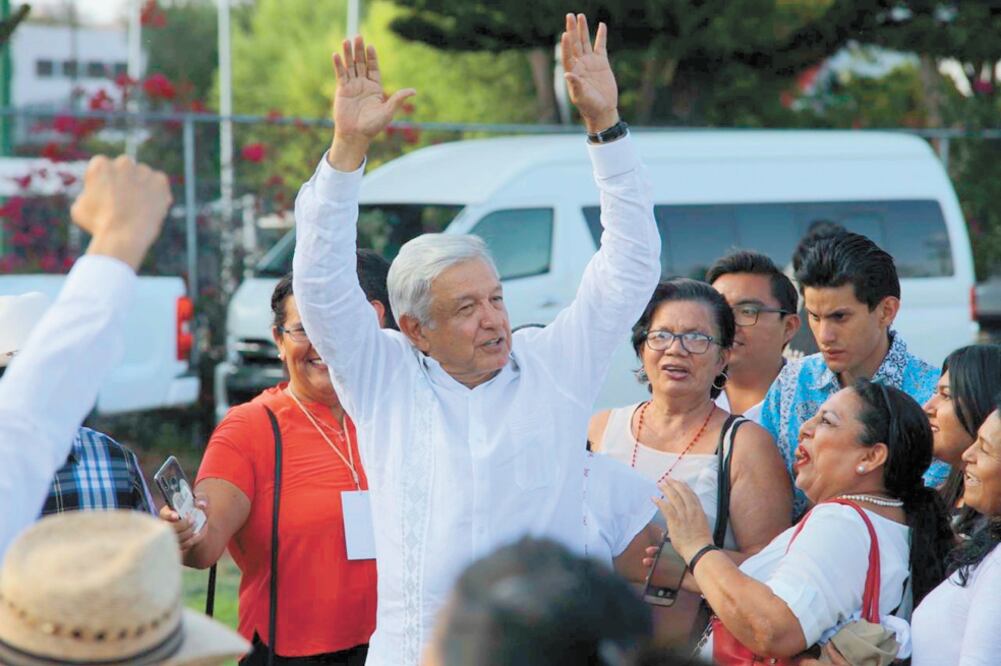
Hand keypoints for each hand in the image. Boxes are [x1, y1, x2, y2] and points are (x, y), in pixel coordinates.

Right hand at [71, 155, 170, 270]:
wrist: (124, 236)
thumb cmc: (98, 225)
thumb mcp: (79, 208)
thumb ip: (87, 194)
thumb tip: (92, 193)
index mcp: (100, 165)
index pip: (103, 167)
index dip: (104, 182)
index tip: (106, 196)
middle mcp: (123, 163)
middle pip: (125, 168)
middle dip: (125, 181)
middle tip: (125, 201)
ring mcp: (144, 170)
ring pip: (143, 176)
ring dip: (141, 187)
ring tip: (138, 209)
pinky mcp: (160, 181)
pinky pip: (159, 184)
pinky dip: (157, 193)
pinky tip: (150, 207)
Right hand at [159, 493, 208, 553]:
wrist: (201, 518)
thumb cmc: (197, 504)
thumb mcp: (200, 497)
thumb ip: (201, 497)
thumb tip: (201, 504)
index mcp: (168, 511)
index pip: (164, 514)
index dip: (169, 515)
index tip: (177, 516)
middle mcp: (165, 525)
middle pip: (168, 528)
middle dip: (181, 525)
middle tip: (192, 520)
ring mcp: (169, 536)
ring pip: (174, 539)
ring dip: (187, 533)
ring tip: (195, 527)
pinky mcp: (176, 545)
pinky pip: (180, 547)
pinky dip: (190, 542)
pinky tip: (196, 534)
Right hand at [328, 36, 415, 170]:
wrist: (356, 135)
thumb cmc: (373, 126)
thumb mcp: (388, 111)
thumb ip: (398, 99)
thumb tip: (414, 91)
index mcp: (375, 88)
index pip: (373, 68)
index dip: (372, 57)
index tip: (371, 46)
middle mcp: (363, 85)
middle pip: (361, 63)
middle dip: (359, 50)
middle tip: (358, 36)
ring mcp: (352, 86)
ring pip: (350, 66)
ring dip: (348, 54)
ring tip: (346, 40)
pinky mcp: (341, 90)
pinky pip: (340, 75)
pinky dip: (338, 65)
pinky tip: (336, 55)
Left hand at [560, 13, 618, 133]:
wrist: (603, 110)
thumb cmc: (589, 106)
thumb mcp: (581, 97)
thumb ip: (575, 85)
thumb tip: (567, 74)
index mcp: (573, 72)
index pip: (567, 55)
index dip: (566, 45)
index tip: (565, 34)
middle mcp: (580, 64)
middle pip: (575, 44)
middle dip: (572, 30)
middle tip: (570, 15)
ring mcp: (590, 62)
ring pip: (586, 42)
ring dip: (583, 29)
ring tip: (580, 16)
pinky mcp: (602, 63)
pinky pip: (601, 46)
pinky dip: (601, 36)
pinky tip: (601, 25)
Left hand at [653, 479, 713, 563]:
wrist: (700, 551)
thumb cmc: (701, 543)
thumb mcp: (703, 527)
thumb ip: (696, 519)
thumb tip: (691, 516)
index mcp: (700, 512)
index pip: (692, 495)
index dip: (685, 487)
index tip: (680, 481)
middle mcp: (692, 510)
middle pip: (682, 493)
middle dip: (674, 484)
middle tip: (668, 479)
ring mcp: (683, 515)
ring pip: (674, 497)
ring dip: (666, 489)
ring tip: (660, 484)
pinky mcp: (675, 521)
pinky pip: (666, 508)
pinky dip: (659, 502)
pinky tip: (654, 498)